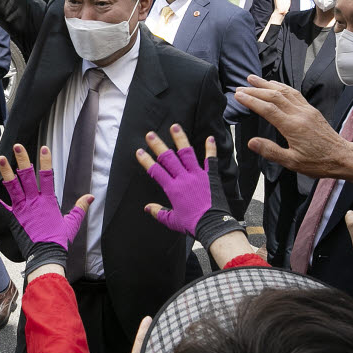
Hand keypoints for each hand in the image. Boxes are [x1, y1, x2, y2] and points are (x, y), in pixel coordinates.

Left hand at [0, 144, 92, 273]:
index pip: (47, 176)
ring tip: (0, 158)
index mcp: (48, 201)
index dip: (46, 161)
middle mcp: (34, 201)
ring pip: (12, 186)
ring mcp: (22, 209)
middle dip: (22, 159)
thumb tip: (90, 197)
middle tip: (18, 146)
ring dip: (6, 172)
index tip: (44, 148)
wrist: (46, 255)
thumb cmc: (59, 240)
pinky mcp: (13, 218)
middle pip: (27, 176)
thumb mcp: (73, 223)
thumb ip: (80, 208)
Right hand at [135, 124, 243, 251]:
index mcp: (172, 189)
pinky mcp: (211, 176)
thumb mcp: (172, 221)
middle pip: (168, 158)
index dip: (146, 160)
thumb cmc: (193, 224)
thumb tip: (147, 208)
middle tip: (150, 134)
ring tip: (174, 126)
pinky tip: (209, 138)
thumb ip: (158, 212)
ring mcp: (198, 175)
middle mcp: (183, 178)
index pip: (156, 171)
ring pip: (187, 153)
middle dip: (158, 145)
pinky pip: (210, 159)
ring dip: (180, 139)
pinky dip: (210, 149)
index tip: (139, 151)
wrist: (213, 225)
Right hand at [235, 75, 350, 178]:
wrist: (342, 157)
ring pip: (284, 91)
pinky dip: (282, 86)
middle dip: (255, 90)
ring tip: (253, 79)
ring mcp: (306, 110)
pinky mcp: (311, 110)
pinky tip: (275, 84)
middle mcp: (299, 114)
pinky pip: (294, 93)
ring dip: (267, 84)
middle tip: (240, 87)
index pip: (267, 108)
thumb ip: (271, 151)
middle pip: (274, 96)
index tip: (238, 95)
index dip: (251, 100)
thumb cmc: (318, 162)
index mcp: (293, 126)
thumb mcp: (292, 162)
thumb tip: (251, 142)